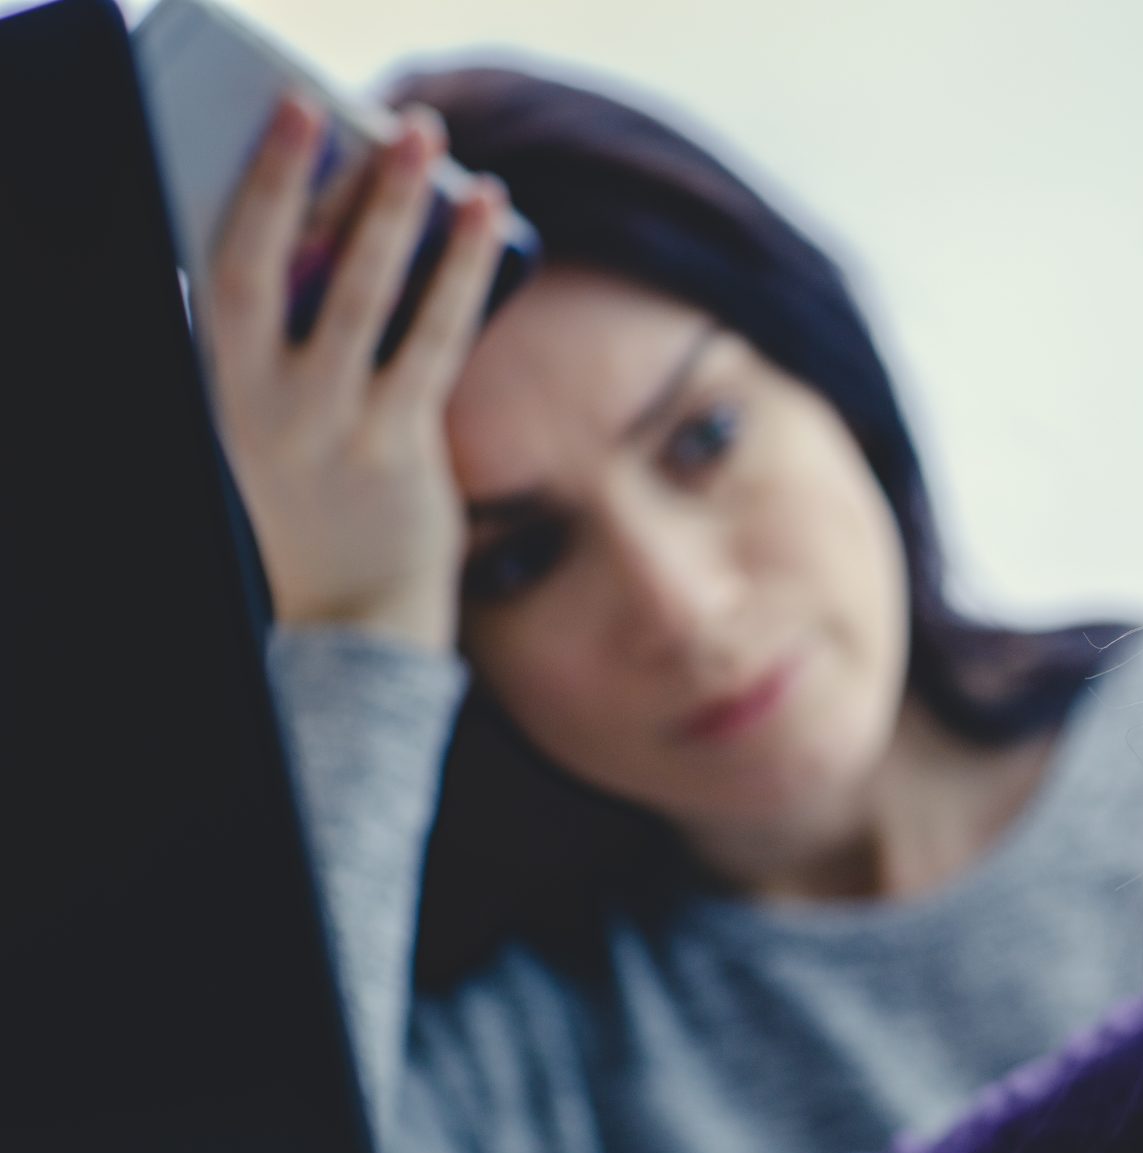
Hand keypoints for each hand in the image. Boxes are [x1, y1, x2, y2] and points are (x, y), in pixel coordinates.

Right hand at [200, 96, 511, 650]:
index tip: (288, 119)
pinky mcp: (396, 445)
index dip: (258, 187)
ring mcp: (329, 424)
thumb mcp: (269, 425)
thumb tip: (334, 237)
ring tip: (425, 138)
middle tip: (341, 105)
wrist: (350, 619)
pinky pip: (433, 337)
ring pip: (364, 292)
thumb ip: (285, 345)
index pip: (224, 267)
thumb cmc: (315, 506)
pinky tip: (485, 219)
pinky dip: (459, 270)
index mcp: (218, 387)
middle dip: (310, 176)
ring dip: (395, 206)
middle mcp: (262, 400)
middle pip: (280, 265)